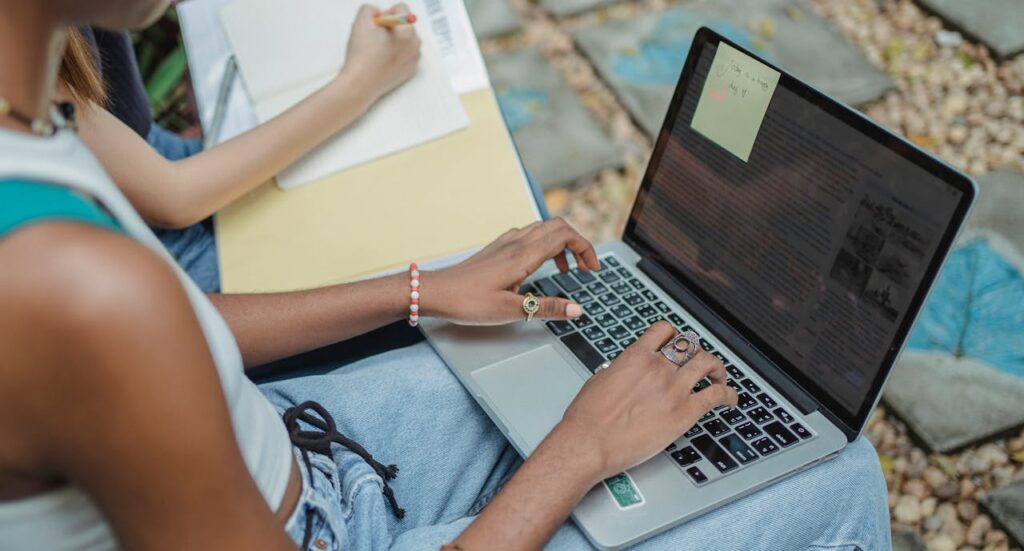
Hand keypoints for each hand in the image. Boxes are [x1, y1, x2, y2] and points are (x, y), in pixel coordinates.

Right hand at [339, 4, 420, 104]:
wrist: (361, 84)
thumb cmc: (362, 56)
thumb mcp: (360, 21)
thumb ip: (370, 9)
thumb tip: (378, 13)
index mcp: (407, 31)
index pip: (402, 9)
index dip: (385, 13)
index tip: (377, 24)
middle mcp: (415, 44)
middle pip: (405, 24)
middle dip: (392, 27)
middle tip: (376, 39)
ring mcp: (415, 59)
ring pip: (406, 40)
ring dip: (395, 40)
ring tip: (379, 50)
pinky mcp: (411, 70)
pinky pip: (406, 54)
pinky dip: (397, 54)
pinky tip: (383, 60)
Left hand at [420, 218, 600, 324]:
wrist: (436, 292)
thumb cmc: (467, 301)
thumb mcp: (511, 310)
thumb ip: (546, 308)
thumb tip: (577, 309)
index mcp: (523, 255)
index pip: (566, 237)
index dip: (586, 249)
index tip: (592, 270)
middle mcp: (516, 243)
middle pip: (558, 227)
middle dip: (578, 244)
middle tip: (585, 269)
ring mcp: (505, 243)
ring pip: (544, 229)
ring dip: (562, 244)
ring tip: (566, 270)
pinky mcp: (497, 248)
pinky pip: (528, 235)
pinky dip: (544, 245)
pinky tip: (539, 266)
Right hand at [549, 322, 738, 480]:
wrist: (589, 442)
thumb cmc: (587, 418)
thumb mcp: (599, 380)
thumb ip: (620, 370)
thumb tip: (625, 370)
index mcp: (635, 357)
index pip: (664, 331)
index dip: (675, 335)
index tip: (677, 343)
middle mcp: (658, 368)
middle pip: (689, 346)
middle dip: (697, 352)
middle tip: (699, 362)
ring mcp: (673, 389)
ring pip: (708, 363)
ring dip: (718, 368)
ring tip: (719, 377)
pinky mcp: (684, 413)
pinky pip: (716, 396)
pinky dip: (729, 395)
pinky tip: (730, 399)